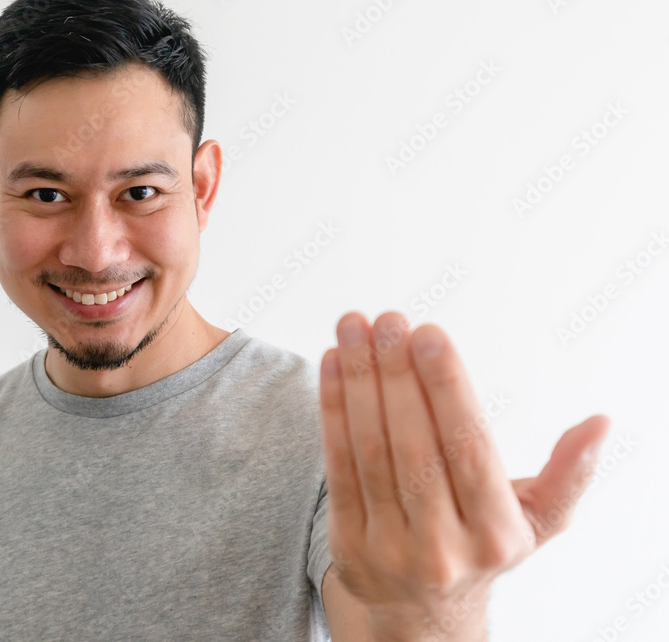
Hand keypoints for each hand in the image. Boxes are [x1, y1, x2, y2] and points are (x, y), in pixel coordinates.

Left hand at [319, 311, 609, 638]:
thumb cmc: (480, 545)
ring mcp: (390, 547)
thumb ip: (568, 475)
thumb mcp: (535, 521)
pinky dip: (332, 410)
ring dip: (359, 382)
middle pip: (414, 444)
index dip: (445, 387)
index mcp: (496, 533)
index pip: (468, 446)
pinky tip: (332, 364)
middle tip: (389, 319)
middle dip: (397, 374)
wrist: (422, 612)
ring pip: (371, 450)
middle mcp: (444, 546)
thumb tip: (600, 424)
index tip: (429, 333)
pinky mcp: (349, 542)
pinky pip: (337, 465)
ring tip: (354, 327)